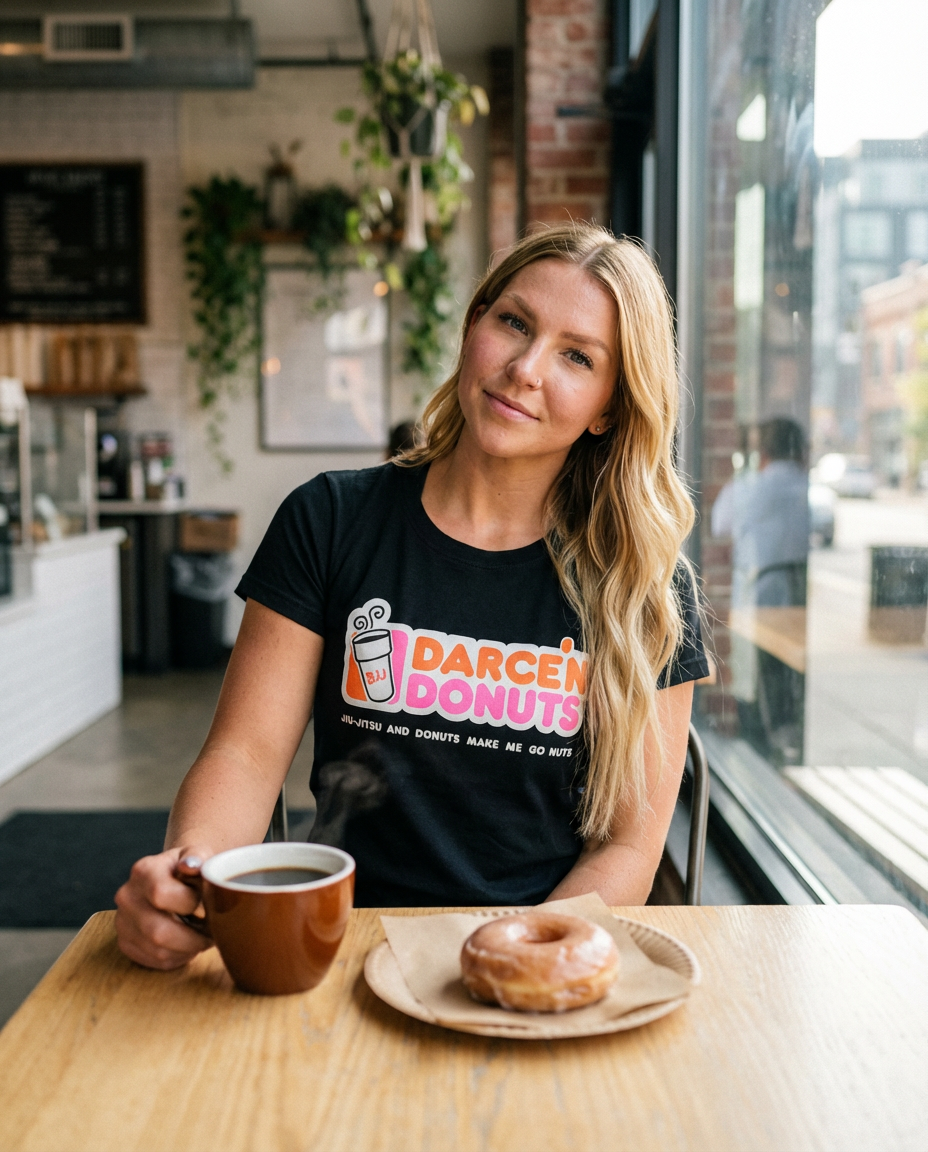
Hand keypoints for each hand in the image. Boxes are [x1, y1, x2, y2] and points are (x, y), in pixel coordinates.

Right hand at [115, 846, 213, 969]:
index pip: (160, 894)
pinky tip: (187, 943)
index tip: (206, 901)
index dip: (189, 903)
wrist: (175, 878)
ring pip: (158, 952)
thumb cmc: (191, 869)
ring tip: (201, 937)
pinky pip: (155, 961)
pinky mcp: (126, 943)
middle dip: (193, 937)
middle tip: (212, 932)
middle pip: (157, 932)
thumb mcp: (199, 855)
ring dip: (187, 949)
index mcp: (143, 870)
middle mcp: (127, 896)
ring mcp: (122, 922)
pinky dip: (178, 956)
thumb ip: (197, 857)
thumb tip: (191, 865)